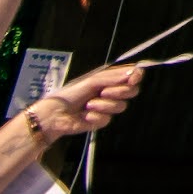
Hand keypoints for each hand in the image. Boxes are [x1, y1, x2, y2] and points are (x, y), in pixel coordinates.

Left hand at [32, 64, 148, 141]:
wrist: (56, 114)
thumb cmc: (71, 93)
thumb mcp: (91, 81)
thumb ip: (113, 77)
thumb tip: (134, 73)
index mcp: (110, 79)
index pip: (132, 74)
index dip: (136, 75)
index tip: (133, 79)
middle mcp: (112, 92)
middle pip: (132, 91)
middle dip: (120, 92)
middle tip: (104, 92)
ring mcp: (108, 107)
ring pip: (121, 106)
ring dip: (104, 105)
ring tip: (88, 105)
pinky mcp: (102, 121)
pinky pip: (107, 118)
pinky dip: (95, 116)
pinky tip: (85, 115)